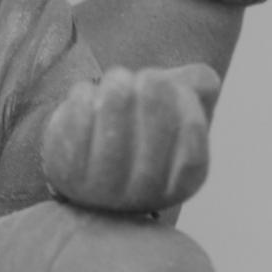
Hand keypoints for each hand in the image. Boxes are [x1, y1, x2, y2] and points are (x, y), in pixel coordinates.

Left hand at [41, 63, 219, 215]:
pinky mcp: (67, 175)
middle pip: (155, 137)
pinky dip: (83, 100)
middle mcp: (145, 196)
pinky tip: (86, 92)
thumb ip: (198, 87)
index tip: (174, 86)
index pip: (191, 151)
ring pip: (113, 136)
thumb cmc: (141, 126)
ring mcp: (104, 191)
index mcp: (181, 183)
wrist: (87, 163)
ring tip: (117, 79)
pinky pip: (77, 129)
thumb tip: (203, 79)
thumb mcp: (177, 105)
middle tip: (147, 76)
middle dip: (153, 95)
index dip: (186, 108)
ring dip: (117, 93)